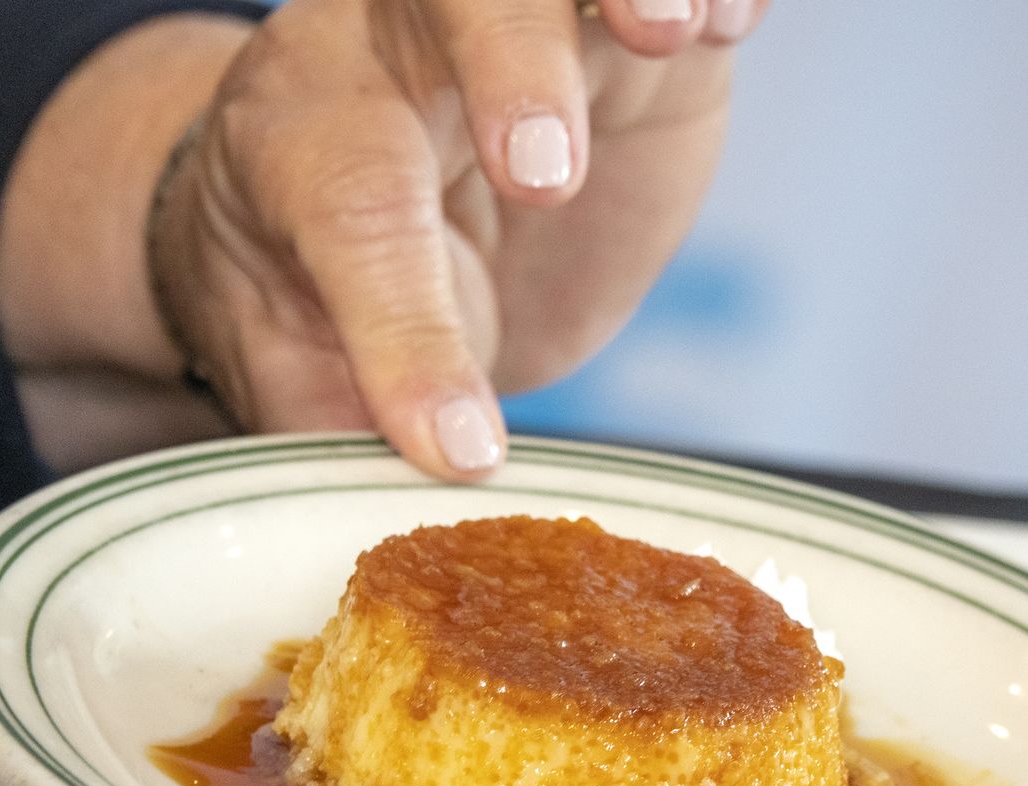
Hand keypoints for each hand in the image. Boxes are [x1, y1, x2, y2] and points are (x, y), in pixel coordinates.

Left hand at [146, 0, 766, 478]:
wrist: (374, 194)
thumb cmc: (322, 280)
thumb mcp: (298, 362)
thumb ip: (331, 414)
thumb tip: (396, 496)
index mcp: (309, 140)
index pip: (354, 213)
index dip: (407, 331)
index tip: (457, 445)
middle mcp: (404, 50)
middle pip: (451, 6)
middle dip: (507, 71)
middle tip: (546, 175)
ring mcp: (528, 33)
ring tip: (667, 27)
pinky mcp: (633, 46)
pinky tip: (729, 16)